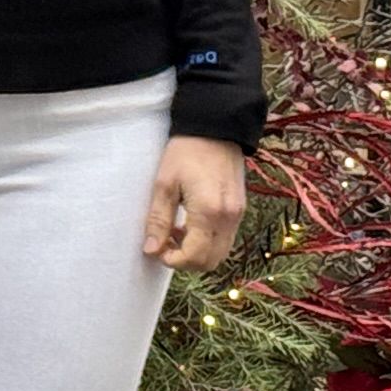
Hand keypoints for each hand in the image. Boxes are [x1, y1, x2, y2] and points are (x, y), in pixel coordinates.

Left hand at [144, 135, 248, 271]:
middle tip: (165, 244)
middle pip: (211, 261)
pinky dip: (208, 242)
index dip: (174, 261)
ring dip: (197, 252)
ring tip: (175, 232)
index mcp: (209, 212)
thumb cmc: (186, 152)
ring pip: (220, 253)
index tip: (157, 251)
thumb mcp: (164, 184)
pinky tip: (190, 224)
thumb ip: (158, 220)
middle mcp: (229, 218)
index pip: (196, 256)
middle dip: (186, 261)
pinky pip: (225, 239)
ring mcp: (238, 214)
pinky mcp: (240, 209)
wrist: (216, 129)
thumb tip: (151, 250)